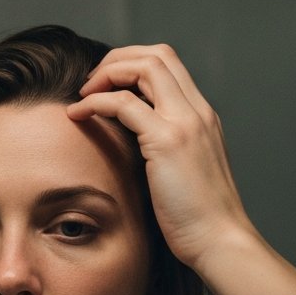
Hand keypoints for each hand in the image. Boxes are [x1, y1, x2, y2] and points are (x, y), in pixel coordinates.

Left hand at [66, 43, 252, 270]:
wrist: (218, 240)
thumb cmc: (195, 215)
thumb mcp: (179, 170)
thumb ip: (160, 146)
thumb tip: (127, 141)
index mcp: (200, 115)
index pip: (167, 64)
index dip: (130, 64)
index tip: (104, 85)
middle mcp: (197, 111)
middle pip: (156, 55)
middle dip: (116, 60)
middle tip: (89, 84)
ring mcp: (185, 122)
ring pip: (144, 67)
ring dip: (106, 74)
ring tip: (83, 95)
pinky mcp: (167, 141)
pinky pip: (124, 103)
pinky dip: (95, 102)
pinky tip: (77, 115)